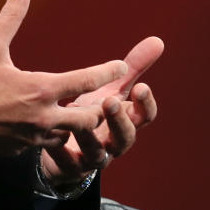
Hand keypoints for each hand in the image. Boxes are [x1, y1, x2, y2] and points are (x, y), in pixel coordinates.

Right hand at [0, 0, 128, 155]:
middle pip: (88, 120)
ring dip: (75, 126)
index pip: (86, 81)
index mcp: (40, 90)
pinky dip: (52, 136)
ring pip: (68, 136)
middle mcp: (42, 117)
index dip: (107, 72)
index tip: (121, 67)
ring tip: (77, 114)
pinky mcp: (19, 150)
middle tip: (104, 100)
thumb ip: (11, 16)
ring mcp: (32, 137)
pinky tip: (46, 126)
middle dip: (98, 110)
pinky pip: (45, 145)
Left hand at [40, 35, 161, 186]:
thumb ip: (133, 68)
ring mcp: (93, 158)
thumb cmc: (94, 114)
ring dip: (89, 136)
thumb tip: (158, 40)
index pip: (144, 117)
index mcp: (126, 122)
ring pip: (97, 153)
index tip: (141, 86)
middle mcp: (114, 143)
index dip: (145, 104)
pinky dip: (59, 152)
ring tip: (78, 120)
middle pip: (125, 137)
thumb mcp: (114, 91)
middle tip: (110, 101)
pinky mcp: (70, 168)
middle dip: (119, 120)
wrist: (69, 151)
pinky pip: (66, 163)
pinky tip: (51, 140)